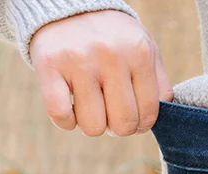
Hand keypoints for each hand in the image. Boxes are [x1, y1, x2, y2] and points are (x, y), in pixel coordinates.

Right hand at [29, 10, 172, 136]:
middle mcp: (110, 54)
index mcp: (139, 53)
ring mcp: (79, 59)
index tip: (129, 111)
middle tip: (109, 110)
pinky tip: (69, 107)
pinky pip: (61, 116)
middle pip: (122, 126)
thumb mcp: (143, 50)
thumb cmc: (112, 39)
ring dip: (91, 125)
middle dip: (117, 127)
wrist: (69, 6)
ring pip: (93, 127)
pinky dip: (65, 121)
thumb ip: (158, 85)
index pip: (148, 116)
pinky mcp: (49, 64)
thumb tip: (157, 122)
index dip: (139, 124)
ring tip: (90, 104)